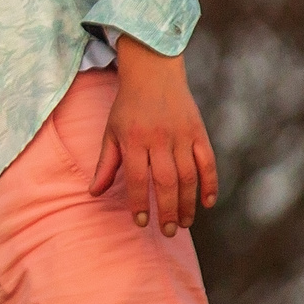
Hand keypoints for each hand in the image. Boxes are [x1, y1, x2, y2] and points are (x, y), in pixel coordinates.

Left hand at [90, 40, 218, 234]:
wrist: (153, 72)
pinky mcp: (199, 132)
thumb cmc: (128, 106)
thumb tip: (93, 192)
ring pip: (188, 176)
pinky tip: (207, 203)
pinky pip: (207, 162)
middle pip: (165, 181)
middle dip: (167, 210)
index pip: (136, 178)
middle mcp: (159, 138)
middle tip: (169, 231)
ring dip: (188, 203)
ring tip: (185, 223)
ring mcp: (181, 135)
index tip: (141, 222)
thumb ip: (106, 163)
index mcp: (134, 139)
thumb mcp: (111, 131)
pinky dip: (210, 183)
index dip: (139, 202)